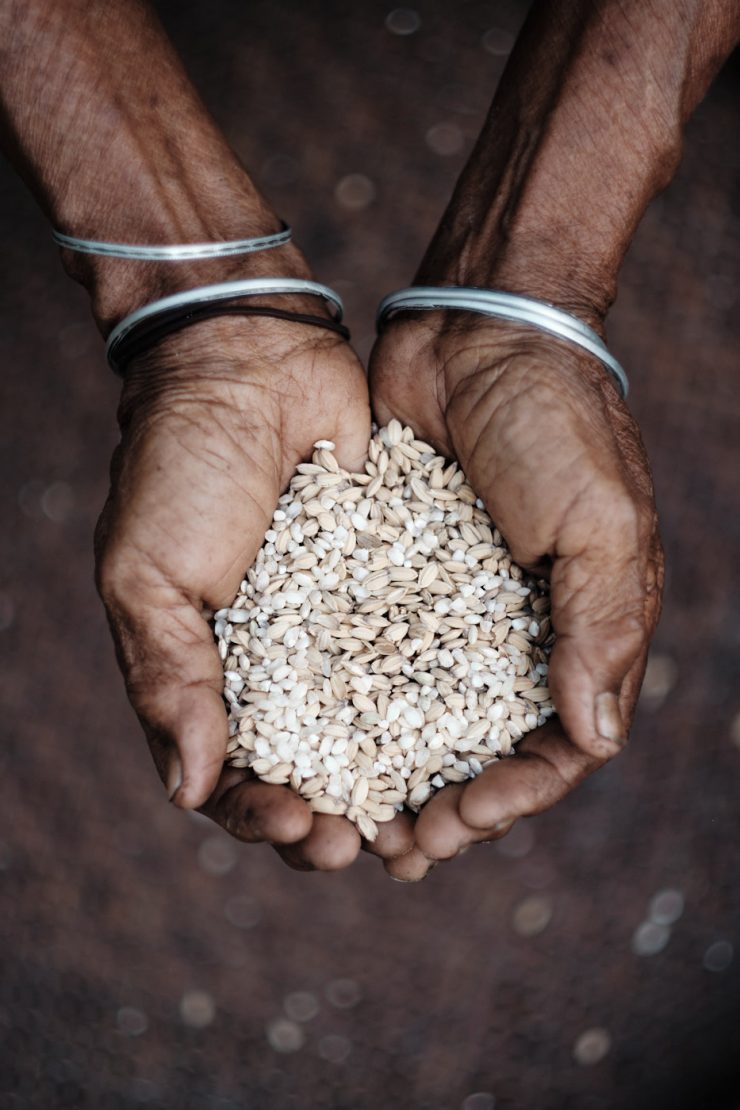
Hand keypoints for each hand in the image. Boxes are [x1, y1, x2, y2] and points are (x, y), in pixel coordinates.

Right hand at [95, 315, 415, 871]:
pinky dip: (441, 706)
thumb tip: (189, 789)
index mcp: (210, 673)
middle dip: (338, 818)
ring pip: (377, 732)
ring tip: (425, 824)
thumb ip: (167, 678)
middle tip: (367, 844)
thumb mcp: (147, 575)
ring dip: (397, 786)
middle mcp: (282, 664)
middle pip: (313, 771)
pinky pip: (424, 658)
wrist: (251, 362)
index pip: (232, 774)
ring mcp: (343, 630)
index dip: (262, 814)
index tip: (300, 823)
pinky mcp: (399, 588)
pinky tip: (470, 743)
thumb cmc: (179, 467)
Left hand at [370, 313, 663, 867]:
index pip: (558, 744)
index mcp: (580, 627)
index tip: (461, 821)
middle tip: (397, 846)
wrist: (476, 330)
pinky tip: (316, 740)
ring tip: (355, 818)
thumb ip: (600, 629)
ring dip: (396, 771)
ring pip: (422, 714)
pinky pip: (372, 653)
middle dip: (450, 804)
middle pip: (484, 746)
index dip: (516, 796)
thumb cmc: (558, 421)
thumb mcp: (600, 523)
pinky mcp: (391, 575)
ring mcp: (448, 606)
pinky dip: (354, 704)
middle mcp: (515, 628)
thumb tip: (592, 740)